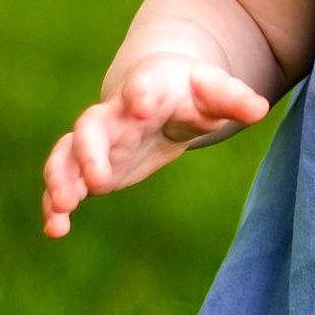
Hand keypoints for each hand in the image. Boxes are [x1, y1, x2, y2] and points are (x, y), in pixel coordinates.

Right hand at [41, 52, 271, 237]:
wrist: (156, 94)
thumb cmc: (191, 93)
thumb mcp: (215, 93)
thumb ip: (234, 100)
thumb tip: (260, 108)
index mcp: (151, 88)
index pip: (144, 85)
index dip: (142, 92)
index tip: (142, 104)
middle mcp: (115, 113)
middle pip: (92, 125)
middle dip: (90, 150)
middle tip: (98, 178)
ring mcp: (98, 140)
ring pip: (67, 153)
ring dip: (61, 178)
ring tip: (63, 207)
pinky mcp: (89, 166)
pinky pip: (64, 181)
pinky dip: (54, 203)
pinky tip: (55, 230)